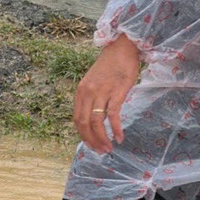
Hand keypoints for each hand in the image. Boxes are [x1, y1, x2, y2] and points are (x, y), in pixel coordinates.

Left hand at [73, 34, 139, 153]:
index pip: (77, 119)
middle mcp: (88, 93)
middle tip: (100, 151)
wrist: (122, 48)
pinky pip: (113, 115)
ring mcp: (101, 93)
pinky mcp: (116, 92)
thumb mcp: (94, 82)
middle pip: (84, 123)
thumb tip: (94, 118)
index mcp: (81, 92)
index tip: (91, 145)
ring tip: (108, 148)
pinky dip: (115, 129)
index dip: (83, 135)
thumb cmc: (110, 66)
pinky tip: (119, 138)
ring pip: (97, 122)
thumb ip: (91, 98)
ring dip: (102, 138)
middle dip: (91, 140)